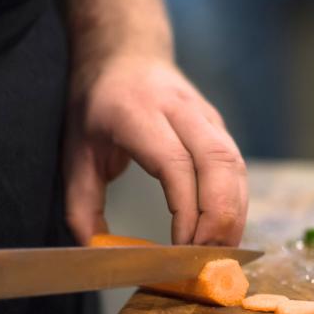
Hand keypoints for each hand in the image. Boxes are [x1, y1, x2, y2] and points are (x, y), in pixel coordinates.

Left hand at [63, 56, 247, 246]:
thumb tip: (97, 252)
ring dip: (234, 212)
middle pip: (217, 162)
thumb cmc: (97, 105)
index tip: (179, 247)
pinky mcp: (218, 126)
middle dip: (219, 217)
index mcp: (138, 113)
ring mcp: (205, 115)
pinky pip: (237, 165)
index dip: (186, 209)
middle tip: (207, 259)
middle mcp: (179, 109)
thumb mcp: (75, 153)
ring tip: (221, 252)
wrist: (124, 55)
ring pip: (235, 164)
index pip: (176, 164)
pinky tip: (226, 230)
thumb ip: (82, 205)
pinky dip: (237, 201)